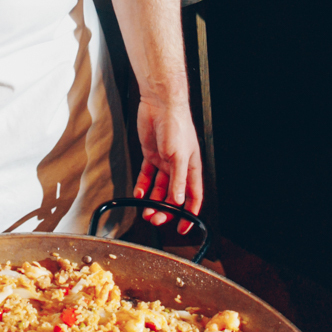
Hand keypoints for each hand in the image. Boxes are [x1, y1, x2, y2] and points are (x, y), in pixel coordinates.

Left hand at [132, 97, 203, 231]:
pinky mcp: (151, 154)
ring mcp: (165, 161)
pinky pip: (147, 175)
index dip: (190, 213)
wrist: (160, 104)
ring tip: (145, 210)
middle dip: (166, 210)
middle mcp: (179, 166)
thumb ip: (178, 179)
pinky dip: (143, 185)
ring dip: (153, 200)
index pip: (193, 196)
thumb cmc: (176, 124)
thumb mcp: (178, 156)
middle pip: (174, 195)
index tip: (183, 227)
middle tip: (156, 218)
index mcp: (192, 167)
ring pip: (160, 187)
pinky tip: (138, 192)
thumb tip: (179, 200)